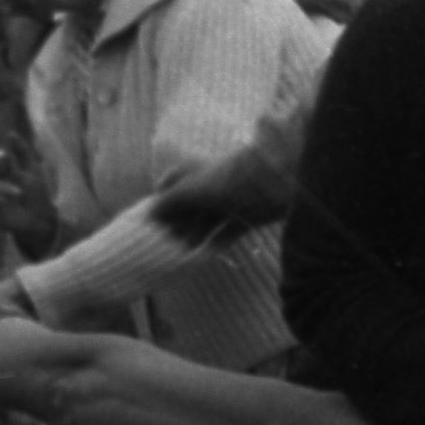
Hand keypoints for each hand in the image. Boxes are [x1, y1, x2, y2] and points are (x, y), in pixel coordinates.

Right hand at [138, 155, 293, 243]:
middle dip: (179, 222)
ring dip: (197, 233)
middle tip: (169, 241)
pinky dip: (220, 240)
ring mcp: (231, 200)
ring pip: (209, 219)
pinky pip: (230, 229)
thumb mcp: (192, 190)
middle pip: (191, 205)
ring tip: (186, 250)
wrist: (274, 181)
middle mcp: (211, 183)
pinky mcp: (249, 215)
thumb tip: (149, 213)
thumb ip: (170, 202)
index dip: (162, 200)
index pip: (172, 183)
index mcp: (195, 171)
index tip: (154, 219)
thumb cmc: (227, 180)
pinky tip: (211, 252)